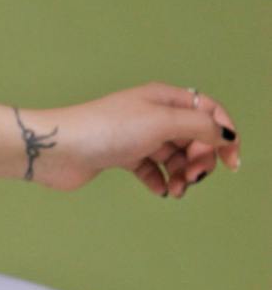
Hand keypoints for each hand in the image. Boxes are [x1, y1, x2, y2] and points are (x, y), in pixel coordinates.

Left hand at [22, 86, 239, 197]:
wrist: (57, 148)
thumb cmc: (105, 129)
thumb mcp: (161, 122)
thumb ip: (199, 126)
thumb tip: (226, 134)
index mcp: (164, 98)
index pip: (208, 110)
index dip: (225, 133)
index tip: (232, 162)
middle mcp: (152, 114)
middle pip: (194, 137)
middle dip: (201, 160)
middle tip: (192, 176)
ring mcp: (136, 136)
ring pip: (174, 156)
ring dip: (183, 174)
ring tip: (177, 189)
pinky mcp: (121, 156)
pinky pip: (153, 170)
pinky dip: (161, 181)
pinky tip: (161, 191)